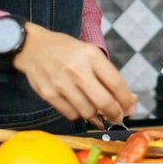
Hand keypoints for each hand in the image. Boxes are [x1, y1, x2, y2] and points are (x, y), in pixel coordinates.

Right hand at [12, 23, 136, 122]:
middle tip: (118, 116)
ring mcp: (61, 83)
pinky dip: (80, 115)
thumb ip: (108, 76)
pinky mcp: (49, 94)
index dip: (126, 101)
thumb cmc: (66, 51)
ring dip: (97, 116)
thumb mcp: (90, 53)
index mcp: (91, 55)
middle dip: (115, 114)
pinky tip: (81, 107)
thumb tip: (130, 101)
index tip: (130, 107)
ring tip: (98, 111)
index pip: (116, 84)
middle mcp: (77, 69)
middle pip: (104, 102)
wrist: (32, 47)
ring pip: (88, 112)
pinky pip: (71, 114)